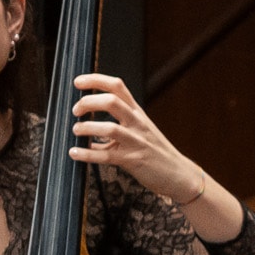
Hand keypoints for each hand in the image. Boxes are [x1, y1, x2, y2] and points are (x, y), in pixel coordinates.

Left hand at [67, 75, 207, 205]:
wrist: (180, 175)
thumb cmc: (157, 153)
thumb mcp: (141, 132)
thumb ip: (116, 128)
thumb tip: (88, 132)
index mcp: (137, 113)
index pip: (117, 86)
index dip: (95, 80)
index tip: (78, 82)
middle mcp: (137, 124)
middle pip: (111, 101)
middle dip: (87, 102)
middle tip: (76, 111)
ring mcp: (137, 142)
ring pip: (109, 128)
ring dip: (86, 128)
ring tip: (77, 130)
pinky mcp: (134, 160)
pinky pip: (106, 156)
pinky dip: (86, 154)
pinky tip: (75, 152)